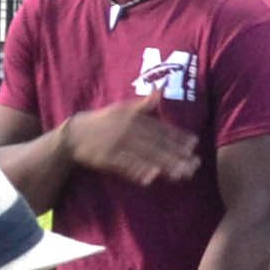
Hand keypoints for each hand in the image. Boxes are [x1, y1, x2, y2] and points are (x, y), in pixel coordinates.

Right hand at [60, 100, 202, 183]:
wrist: (74, 134)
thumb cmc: (103, 121)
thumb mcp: (122, 108)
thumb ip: (143, 104)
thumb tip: (160, 90)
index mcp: (133, 117)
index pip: (160, 128)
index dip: (178, 137)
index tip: (194, 145)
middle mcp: (128, 129)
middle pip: (156, 144)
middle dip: (177, 155)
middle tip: (194, 165)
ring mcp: (117, 144)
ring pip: (144, 156)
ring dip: (163, 166)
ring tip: (180, 175)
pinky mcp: (106, 157)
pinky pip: (125, 166)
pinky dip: (138, 171)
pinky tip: (151, 179)